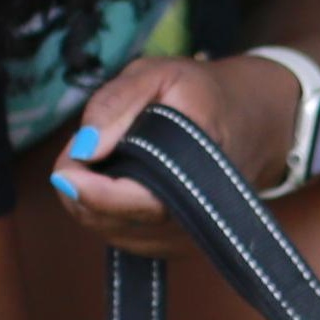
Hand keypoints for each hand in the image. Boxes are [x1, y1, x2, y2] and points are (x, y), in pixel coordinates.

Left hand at [45, 51, 312, 253]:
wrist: (255, 123)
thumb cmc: (203, 94)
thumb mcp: (160, 74)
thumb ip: (116, 104)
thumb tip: (83, 148)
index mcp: (198, 170)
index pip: (139, 202)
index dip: (95, 192)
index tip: (65, 170)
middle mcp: (195, 216)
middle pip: (111, 221)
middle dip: (79, 186)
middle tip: (83, 146)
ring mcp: (185, 237)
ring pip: (108, 230)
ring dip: (88, 197)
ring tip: (105, 157)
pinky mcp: (174, 246)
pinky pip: (118, 235)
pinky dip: (103, 208)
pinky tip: (117, 178)